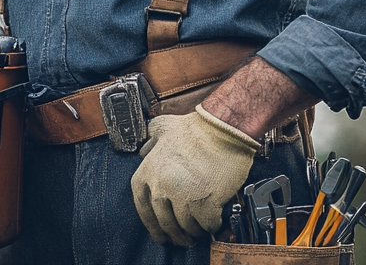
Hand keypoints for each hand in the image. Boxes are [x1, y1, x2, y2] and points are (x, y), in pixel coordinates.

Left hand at [130, 104, 259, 245]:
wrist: (223, 128)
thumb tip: (144, 150)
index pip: (142, 205)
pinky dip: (210, 224)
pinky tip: (213, 218)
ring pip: (185, 225)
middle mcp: (162, 185)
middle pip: (164, 221)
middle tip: (181, 238)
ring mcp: (182, 196)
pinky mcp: (204, 203)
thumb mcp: (164, 126)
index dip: (150, 221)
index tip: (157, 229)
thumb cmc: (197, 127)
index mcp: (150, 169)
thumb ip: (151, 140)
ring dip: (193, 229)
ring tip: (199, 226)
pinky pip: (206, 224)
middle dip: (173, 233)